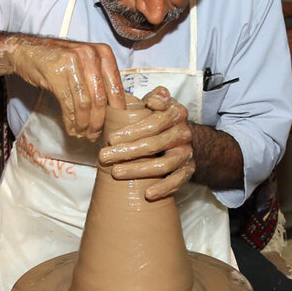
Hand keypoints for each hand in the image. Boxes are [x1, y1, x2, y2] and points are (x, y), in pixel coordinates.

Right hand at [10, 37, 124, 139]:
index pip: (116, 87)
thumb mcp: (84, 63)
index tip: (114, 125)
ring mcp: (73, 63)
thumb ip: (100, 80)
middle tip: (95, 135)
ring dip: (84, 123)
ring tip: (83, 134)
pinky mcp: (56, 74)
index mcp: (103, 52)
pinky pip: (67, 104)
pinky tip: (71, 129)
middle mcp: (90, 55)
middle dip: (98, 121)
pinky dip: (70, 121)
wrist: (27, 50)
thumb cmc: (59, 60)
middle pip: (100, 98)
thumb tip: (112, 110)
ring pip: (84, 103)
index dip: (116, 110)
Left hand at [97, 86, 194, 200]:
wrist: (181, 135)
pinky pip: (178, 181)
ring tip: (116, 173)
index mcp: (176, 113)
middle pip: (155, 144)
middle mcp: (184, 133)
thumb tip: (153, 100)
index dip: (132, 131)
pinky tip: (147, 194)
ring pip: (164, 164)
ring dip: (138, 170)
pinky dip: (164, 188)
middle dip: (127, 152)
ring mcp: (186, 153)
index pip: (154, 122)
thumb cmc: (160, 117)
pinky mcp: (188, 169)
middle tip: (104, 157)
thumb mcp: (158, 101)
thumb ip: (155, 96)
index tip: (111, 139)